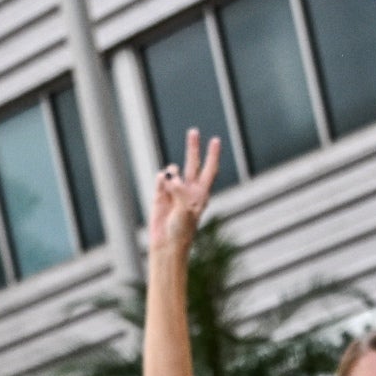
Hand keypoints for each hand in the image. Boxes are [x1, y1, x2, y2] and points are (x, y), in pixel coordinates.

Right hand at [146, 130, 220, 259]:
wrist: (166, 244)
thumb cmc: (182, 231)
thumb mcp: (187, 211)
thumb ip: (181, 191)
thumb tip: (171, 176)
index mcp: (201, 194)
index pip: (209, 170)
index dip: (212, 155)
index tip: (215, 140)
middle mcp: (189, 190)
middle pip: (192, 163)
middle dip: (192, 148)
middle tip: (193, 131)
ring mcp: (174, 191)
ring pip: (173, 170)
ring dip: (172, 173)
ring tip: (170, 186)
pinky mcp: (160, 194)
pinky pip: (161, 179)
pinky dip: (161, 181)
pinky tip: (162, 189)